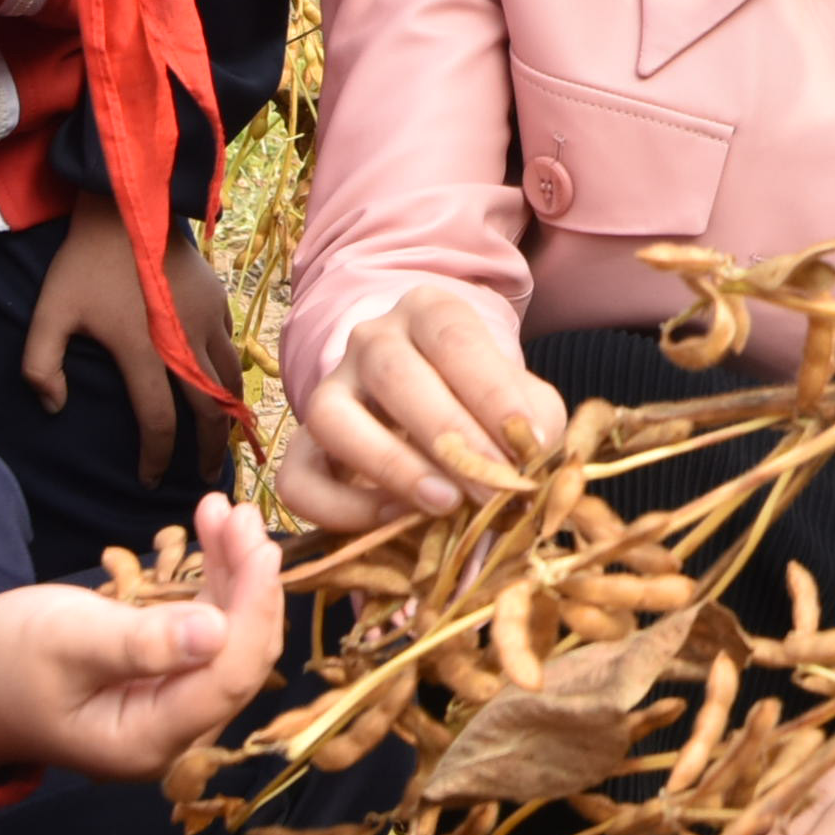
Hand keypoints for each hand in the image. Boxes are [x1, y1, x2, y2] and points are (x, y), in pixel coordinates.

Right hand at [0, 503, 285, 782]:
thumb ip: (140, 643)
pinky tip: (210, 534)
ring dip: (233, 575)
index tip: (262, 548)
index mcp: (149, 739)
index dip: (254, 611)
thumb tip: (217, 632)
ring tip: (225, 512)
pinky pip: (202, 631)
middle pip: (238, 656)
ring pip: (226, 637)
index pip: (229, 676)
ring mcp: (168, 707)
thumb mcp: (64, 642)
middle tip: (241, 515)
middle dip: (249, 585)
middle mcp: (172, 732)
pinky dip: (211, 584)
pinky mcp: (161, 679)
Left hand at [20, 193, 240, 491]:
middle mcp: (186, 343)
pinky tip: (218, 382)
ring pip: (231, 382)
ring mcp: (209, 321)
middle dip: (209, 451)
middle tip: (205, 477)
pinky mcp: (219, 301)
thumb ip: (39, 366)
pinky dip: (227, 374)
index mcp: (145, 352)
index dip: (155, 458)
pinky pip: (230, 348)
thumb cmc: (83, 263)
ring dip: (228, 414)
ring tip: (221, 436)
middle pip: (211, 412)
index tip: (148, 481)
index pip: (159, 422)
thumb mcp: (48, 314)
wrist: (128, 205)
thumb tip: (54, 408)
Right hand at [284, 284, 559, 530]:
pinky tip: (393, 521)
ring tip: (444, 504)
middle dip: (448, 435)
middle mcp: (371, 340)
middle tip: (491, 488)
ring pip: (330, 415)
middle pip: (394, 372)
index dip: (491, 390)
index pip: (454, 336)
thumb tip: (533, 464)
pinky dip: (341, 507)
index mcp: (429, 313)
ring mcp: (329, 390)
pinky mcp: (302, 448)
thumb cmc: (487, 406)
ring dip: (391, 464)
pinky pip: (298, 477)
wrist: (437, 418)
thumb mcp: (524, 401)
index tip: (527, 442)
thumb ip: (535, 424)